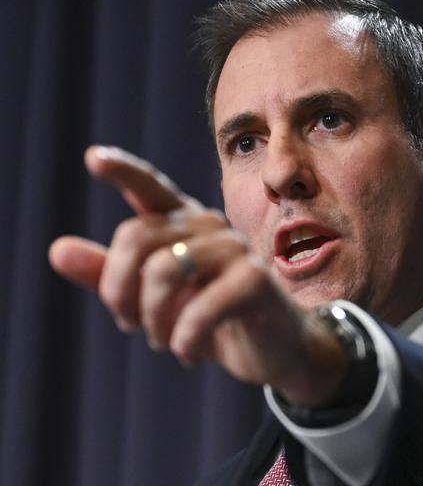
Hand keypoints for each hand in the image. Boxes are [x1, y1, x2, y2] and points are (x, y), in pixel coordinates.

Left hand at [49, 146, 347, 405]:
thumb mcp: (157, 300)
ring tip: (163, 341)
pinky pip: (198, 308)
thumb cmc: (214, 318)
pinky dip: (184, 340)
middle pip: (136, 237)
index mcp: (186, 224)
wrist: (276, 347)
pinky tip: (190, 354)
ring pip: (163, 271)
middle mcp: (210, 226)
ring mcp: (235, 249)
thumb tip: (57, 251)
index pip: (152, 188)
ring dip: (152, 320)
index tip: (92, 158)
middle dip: (119, 291)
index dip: (123, 170)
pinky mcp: (254, 280)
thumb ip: (111, 275)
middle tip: (129, 324)